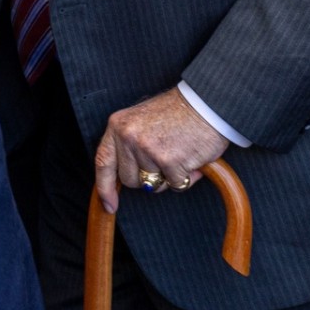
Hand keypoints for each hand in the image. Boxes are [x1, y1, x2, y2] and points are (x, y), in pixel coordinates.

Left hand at [93, 86, 227, 213]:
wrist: (206, 103)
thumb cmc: (177, 113)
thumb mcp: (141, 122)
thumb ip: (128, 145)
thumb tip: (123, 178)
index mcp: (118, 126)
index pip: (103, 161)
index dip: (105, 187)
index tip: (109, 205)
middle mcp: (128, 137)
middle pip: (130, 180)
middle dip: (147, 179)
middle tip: (165, 161)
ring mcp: (147, 149)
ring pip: (153, 186)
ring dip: (169, 178)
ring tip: (179, 154)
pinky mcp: (169, 161)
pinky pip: (175, 185)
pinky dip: (186, 178)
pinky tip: (191, 159)